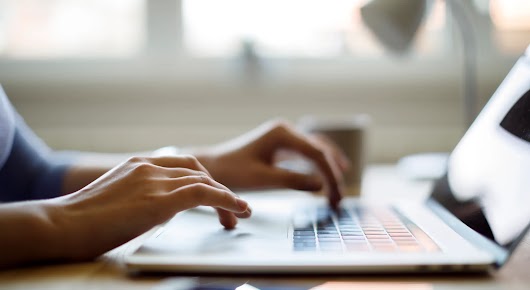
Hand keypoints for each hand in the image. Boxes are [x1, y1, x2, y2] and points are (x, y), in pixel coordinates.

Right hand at [47, 156, 249, 260]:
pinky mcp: (159, 199)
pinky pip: (203, 194)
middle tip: (231, 211)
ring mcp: (153, 180)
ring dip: (227, 198)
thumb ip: (141, 196)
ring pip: (205, 181)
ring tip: (239, 214)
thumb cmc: (81, 221)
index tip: (215, 197)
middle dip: (218, 188)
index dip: (204, 180)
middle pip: (197, 170)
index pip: (183, 165)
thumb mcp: (116, 200)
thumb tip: (160, 208)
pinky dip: (226, 200)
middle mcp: (149, 167)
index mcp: (138, 164)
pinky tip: (238, 209)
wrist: (59, 225)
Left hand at [194, 120, 347, 206]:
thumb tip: (321, 186)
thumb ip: (292, 181)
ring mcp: (284, 136)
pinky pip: (308, 152)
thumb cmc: (232, 171)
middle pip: (321, 150)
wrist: (212, 166)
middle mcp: (286, 130)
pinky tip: (328, 176)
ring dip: (330, 168)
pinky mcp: (281, 145)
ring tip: (341, 188)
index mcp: (282, 133)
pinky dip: (320, 165)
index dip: (331, 176)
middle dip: (333, 174)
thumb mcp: (262, 179)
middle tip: (339, 199)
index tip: (336, 198)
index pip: (317, 154)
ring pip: (317, 149)